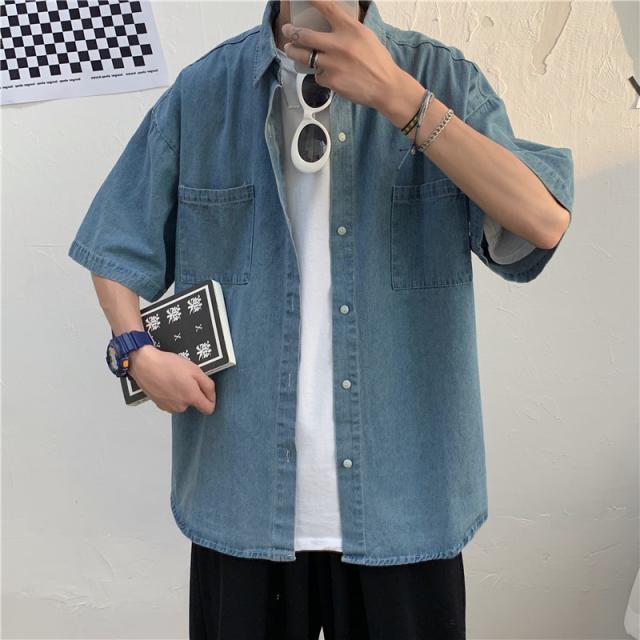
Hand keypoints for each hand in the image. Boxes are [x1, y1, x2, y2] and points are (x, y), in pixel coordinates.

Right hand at [128, 345, 216, 414]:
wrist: (144, 364)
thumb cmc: (168, 364)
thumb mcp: (195, 370)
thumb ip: (208, 386)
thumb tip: (212, 397)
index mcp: (191, 398)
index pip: (209, 409)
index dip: (211, 399)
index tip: (206, 391)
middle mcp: (180, 406)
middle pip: (194, 403)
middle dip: (193, 392)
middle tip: (185, 377)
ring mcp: (169, 407)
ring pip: (182, 402)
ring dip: (181, 393)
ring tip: (174, 378)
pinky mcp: (159, 405)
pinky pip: (171, 401)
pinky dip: (171, 394)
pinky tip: (166, 382)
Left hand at [280, 0, 408, 112]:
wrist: (385, 87)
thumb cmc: (377, 61)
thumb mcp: (365, 36)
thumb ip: (347, 29)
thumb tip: (329, 23)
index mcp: (351, 29)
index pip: (328, 8)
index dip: (313, 0)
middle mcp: (339, 44)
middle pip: (305, 35)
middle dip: (291, 32)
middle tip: (287, 30)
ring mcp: (333, 64)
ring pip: (304, 57)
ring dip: (294, 52)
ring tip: (290, 49)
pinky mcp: (331, 81)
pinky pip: (317, 75)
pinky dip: (319, 75)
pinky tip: (327, 75)